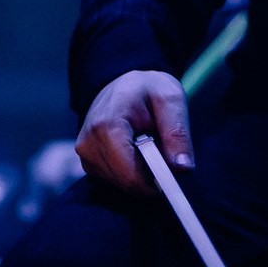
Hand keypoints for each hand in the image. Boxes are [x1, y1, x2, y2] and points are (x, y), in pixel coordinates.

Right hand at [76, 69, 193, 197]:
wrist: (122, 82)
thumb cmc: (147, 88)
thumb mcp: (170, 99)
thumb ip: (177, 132)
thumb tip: (183, 168)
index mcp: (107, 126)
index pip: (130, 176)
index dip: (155, 183)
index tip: (172, 175)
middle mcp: (88, 143)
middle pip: (126, 183)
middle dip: (149, 177)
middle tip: (161, 154)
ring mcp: (84, 153)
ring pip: (120, 184)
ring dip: (140, 174)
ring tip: (147, 148)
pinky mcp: (86, 160)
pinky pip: (113, 180)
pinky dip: (129, 173)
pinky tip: (134, 153)